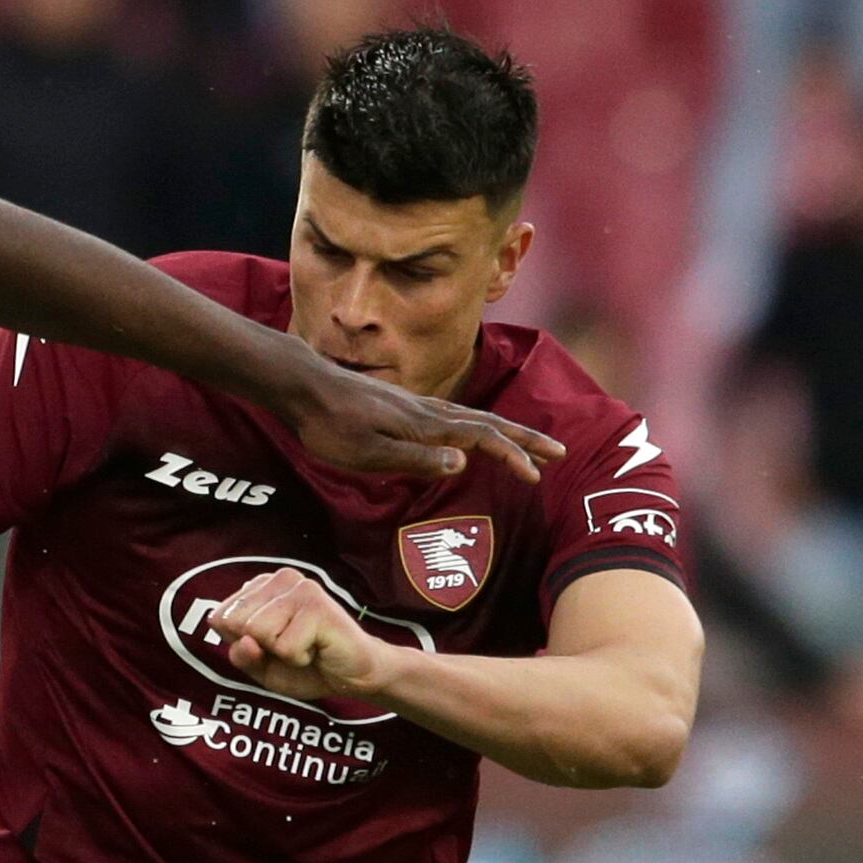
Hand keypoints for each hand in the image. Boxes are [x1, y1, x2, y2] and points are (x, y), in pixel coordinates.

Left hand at [209, 567, 396, 707]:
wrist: (352, 676)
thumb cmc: (307, 666)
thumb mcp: (260, 667)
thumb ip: (241, 656)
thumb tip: (244, 640)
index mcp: (260, 586)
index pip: (219, 618)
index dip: (242, 644)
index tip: (271, 645)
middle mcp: (279, 578)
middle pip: (236, 623)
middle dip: (261, 647)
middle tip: (291, 646)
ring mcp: (300, 588)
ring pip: (258, 632)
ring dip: (281, 652)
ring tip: (305, 646)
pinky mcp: (317, 606)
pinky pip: (284, 646)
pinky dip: (299, 658)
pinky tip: (317, 648)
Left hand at [282, 350, 563, 484]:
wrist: (304, 386)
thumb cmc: (330, 427)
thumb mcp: (368, 453)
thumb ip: (415, 459)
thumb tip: (463, 463)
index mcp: (425, 426)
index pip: (483, 439)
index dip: (512, 456)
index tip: (536, 475)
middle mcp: (428, 412)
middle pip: (489, 423)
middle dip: (525, 439)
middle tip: (558, 453)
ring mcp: (418, 407)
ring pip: (474, 418)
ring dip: (506, 432)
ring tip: (527, 447)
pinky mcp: (405, 407)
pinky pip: (455, 418)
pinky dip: (479, 428)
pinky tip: (474, 438)